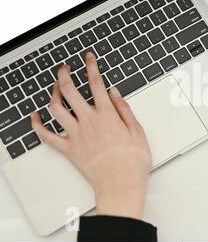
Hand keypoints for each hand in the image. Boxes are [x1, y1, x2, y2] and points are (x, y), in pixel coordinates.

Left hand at [31, 52, 151, 219]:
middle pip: (70, 91)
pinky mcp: (69, 149)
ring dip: (52, 94)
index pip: (96, 83)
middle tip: (65, 68)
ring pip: (56, 108)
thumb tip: (115, 92)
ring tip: (54, 87)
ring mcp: (76, 135)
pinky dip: (37, 125)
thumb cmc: (132, 161)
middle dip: (65, 75)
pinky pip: (46, 136)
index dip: (91, 66)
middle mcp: (89, 121)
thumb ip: (124, 109)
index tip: (89, 58)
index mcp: (107, 114)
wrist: (121, 184)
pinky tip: (35, 116)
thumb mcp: (138, 131)